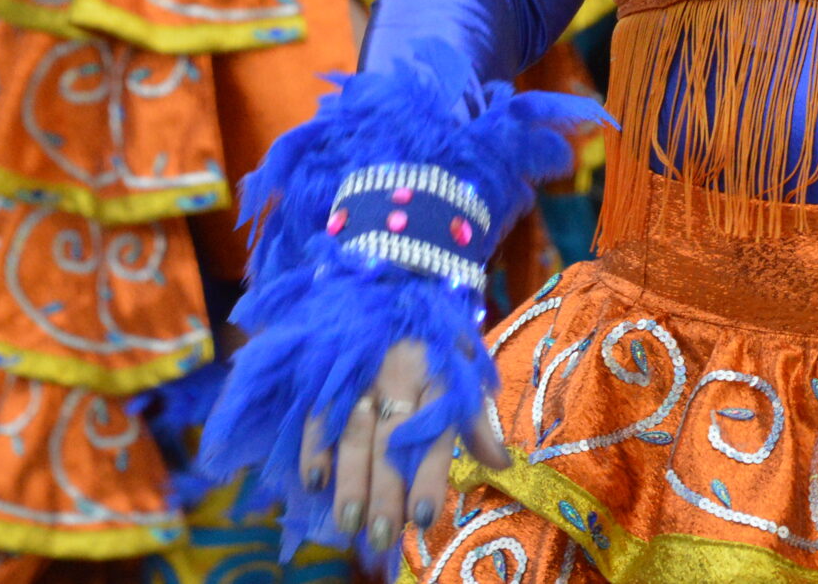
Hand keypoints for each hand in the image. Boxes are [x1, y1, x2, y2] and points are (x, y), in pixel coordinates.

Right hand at [303, 340, 512, 555]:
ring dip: (350, 478)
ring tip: (349, 522)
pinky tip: (315, 481)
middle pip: (391, 441)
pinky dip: (315, 445)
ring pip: (355, 431)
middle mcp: (401, 376)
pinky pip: (320, 410)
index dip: (427, 477)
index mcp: (439, 376)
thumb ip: (477, 419)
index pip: (434, 434)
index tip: (421, 518)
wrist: (399, 280)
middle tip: (381, 536)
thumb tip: (501, 464)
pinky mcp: (333, 369)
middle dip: (385, 492)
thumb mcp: (467, 368)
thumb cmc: (438, 337)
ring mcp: (363, 372)